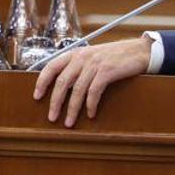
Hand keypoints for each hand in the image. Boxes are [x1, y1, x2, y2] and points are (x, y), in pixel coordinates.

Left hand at [32, 38, 152, 126]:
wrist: (137, 51)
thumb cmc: (113, 57)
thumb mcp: (91, 57)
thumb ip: (77, 67)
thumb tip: (61, 87)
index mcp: (75, 54)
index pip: (51, 66)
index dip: (42, 82)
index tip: (36, 96)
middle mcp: (82, 57)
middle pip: (62, 82)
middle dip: (55, 102)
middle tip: (52, 117)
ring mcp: (94, 64)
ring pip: (77, 90)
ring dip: (72, 109)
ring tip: (69, 123)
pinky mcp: (107, 71)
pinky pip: (94, 91)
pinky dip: (90, 105)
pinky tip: (90, 114)